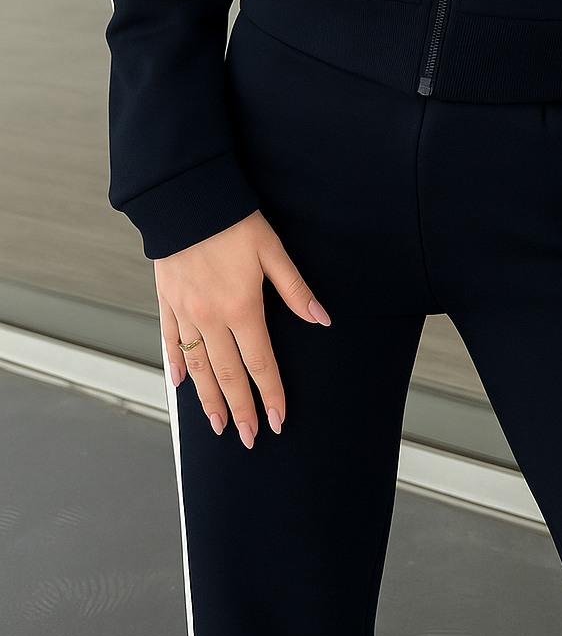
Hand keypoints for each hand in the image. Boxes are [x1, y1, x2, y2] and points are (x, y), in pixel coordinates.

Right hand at [155, 210, 330, 447]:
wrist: (185, 198)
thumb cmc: (232, 220)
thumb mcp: (272, 250)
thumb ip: (295, 289)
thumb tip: (320, 319)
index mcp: (241, 308)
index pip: (260, 364)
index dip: (272, 395)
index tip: (279, 420)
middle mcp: (210, 318)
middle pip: (228, 375)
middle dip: (241, 410)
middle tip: (249, 437)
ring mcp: (184, 312)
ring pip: (197, 367)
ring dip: (208, 400)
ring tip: (217, 425)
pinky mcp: (166, 301)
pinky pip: (170, 342)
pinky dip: (176, 366)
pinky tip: (181, 386)